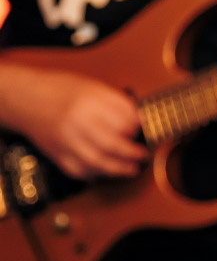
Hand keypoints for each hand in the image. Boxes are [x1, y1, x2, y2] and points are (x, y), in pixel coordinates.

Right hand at [0, 68, 145, 179]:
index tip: (145, 129)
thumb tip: (139, 120)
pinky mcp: (57, 154)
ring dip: (119, 168)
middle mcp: (77, 121)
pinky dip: (97, 174)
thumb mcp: (93, 86)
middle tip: (143, 154)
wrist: (27, 99)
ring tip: (133, 168)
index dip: (139, 127)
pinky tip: (107, 171)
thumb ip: (116, 103)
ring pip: (97, 161)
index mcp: (90, 100)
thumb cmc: (62, 90)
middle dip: (133, 153)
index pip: (124, 119)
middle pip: (112, 143)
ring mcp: (66, 140)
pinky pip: (80, 170)